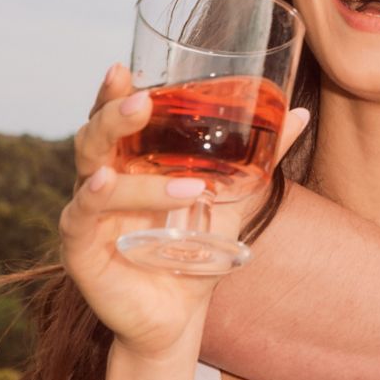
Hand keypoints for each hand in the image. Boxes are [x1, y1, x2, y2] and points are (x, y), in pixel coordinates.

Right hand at [62, 64, 308, 360]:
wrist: (181, 313)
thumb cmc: (197, 245)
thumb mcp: (232, 196)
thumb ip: (262, 155)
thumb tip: (299, 113)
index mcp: (130, 160)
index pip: (114, 116)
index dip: (114, 91)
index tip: (124, 66)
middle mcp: (102, 179)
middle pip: (94, 135)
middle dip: (114, 114)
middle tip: (144, 100)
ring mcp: (87, 214)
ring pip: (94, 176)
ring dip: (139, 179)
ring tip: (189, 185)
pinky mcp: (80, 249)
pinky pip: (80, 218)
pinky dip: (96, 201)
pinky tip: (106, 188)